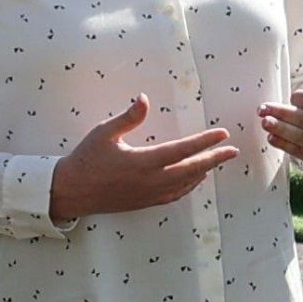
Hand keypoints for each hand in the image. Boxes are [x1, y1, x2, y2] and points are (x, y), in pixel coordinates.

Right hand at [50, 97, 233, 221]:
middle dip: (214, 159)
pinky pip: (174, 196)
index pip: (182, 150)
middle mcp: (151, 181)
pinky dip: (188, 186)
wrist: (70, 191)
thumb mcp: (104, 133)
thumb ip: (128, 118)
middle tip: (232, 151)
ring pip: (185, 184)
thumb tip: (143, 98)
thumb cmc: (86, 159)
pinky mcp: (144, 203)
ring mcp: (149, 195)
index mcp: (143, 162)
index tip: (222, 135)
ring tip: (216, 162)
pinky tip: (193, 180)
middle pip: (192, 170)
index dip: (204, 142)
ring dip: (203, 172)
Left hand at [257, 92, 302, 171]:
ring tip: (265, 122)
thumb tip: (289, 102)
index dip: (298, 98)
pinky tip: (271, 137)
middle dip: (282, 114)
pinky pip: (298, 151)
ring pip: (300, 136)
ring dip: (279, 129)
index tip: (290, 97)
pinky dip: (283, 144)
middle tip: (263, 109)